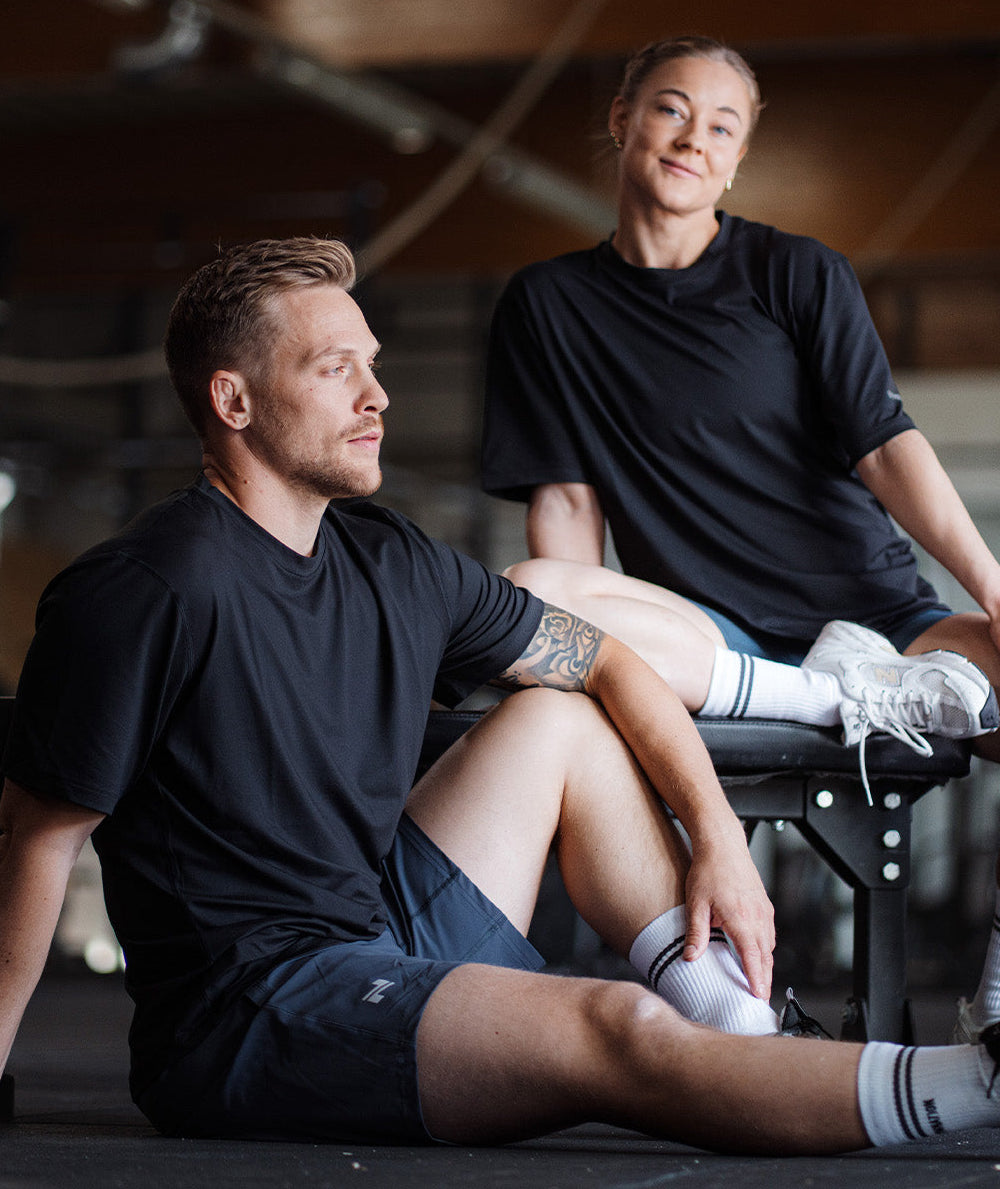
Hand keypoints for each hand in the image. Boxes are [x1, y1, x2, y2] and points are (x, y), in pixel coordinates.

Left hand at [681, 825, 774, 1000]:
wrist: (723, 844)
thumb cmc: (709, 869)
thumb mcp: (696, 903)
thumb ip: (696, 933)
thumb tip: (691, 957)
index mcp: (741, 919)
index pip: (752, 957)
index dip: (756, 979)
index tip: (758, 996)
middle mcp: (757, 916)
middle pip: (765, 956)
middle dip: (765, 979)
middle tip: (761, 999)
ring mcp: (763, 910)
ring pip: (769, 945)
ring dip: (766, 964)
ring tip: (760, 982)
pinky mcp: (764, 904)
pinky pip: (769, 932)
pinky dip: (766, 948)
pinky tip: (759, 953)